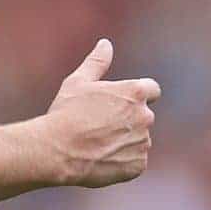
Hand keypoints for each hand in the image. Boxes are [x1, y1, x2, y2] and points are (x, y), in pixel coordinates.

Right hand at [37, 39, 159, 187]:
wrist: (57, 151)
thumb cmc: (66, 112)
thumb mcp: (78, 81)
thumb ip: (97, 62)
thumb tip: (106, 43)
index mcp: (134, 92)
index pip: (152, 89)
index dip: (137, 94)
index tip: (121, 101)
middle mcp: (144, 117)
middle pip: (143, 116)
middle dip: (127, 119)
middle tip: (98, 124)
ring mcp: (143, 143)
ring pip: (138, 139)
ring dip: (124, 140)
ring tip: (96, 142)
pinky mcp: (138, 165)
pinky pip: (135, 160)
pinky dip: (122, 160)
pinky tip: (101, 156)